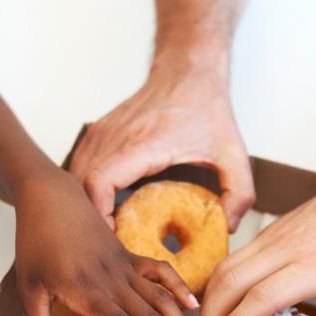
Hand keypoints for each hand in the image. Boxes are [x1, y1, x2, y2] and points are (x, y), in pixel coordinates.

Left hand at [13, 169, 206, 315]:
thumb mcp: (28, 291)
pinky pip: (161, 271)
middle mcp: (112, 280)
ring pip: (162, 299)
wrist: (48, 197)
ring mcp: (125, 266)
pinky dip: (180, 288)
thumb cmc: (34, 244)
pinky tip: (195, 308)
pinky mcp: (131, 255)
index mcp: (86, 291)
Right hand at [67, 67, 254, 230]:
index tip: (114, 237)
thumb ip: (240, 192)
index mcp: (145, 143)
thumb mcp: (234, 153)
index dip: (99, 215)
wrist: (188, 71)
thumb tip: (229, 226)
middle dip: (91, 218)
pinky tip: (104, 207)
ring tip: (107, 230)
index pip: (101, 182)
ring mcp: (103, 132)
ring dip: (86, 204)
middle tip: (112, 245)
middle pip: (81, 185)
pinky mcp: (99, 132)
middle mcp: (117, 136)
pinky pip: (80, 166)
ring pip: (75, 176)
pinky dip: (85, 189)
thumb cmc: (207, 109)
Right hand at [198, 177, 315, 315]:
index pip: (262, 297)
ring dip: (208, 299)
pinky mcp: (269, 231)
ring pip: (226, 267)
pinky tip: (221, 302)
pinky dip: (219, 283)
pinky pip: (234, 257)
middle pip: (231, 281)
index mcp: (315, 266)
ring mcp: (274, 236)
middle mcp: (288, 248)